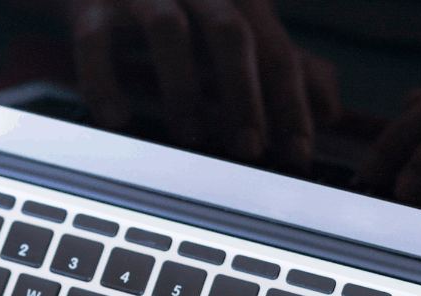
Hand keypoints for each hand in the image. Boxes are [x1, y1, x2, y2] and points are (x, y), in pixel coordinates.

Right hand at [68, 0, 339, 165]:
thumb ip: (280, 64)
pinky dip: (104, 81)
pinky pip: (94, 41)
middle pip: (229, 33)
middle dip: (244, 94)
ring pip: (167, 28)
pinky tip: (116, 120)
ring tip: (191, 136)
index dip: (291, 103)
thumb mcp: (235, 26)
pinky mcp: (89, 3)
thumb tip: (331, 111)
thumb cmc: (175, 2)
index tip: (298, 155)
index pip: (275, 49)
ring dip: (182, 86)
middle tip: (248, 150)